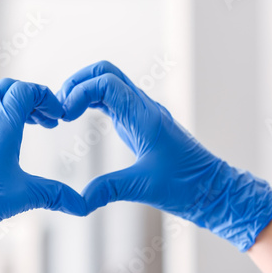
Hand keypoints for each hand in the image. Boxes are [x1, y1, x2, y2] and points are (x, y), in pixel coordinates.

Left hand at [0, 79, 86, 272]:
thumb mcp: (23, 195)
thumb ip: (56, 195)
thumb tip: (81, 205)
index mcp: (0, 124)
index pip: (25, 91)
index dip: (46, 97)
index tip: (56, 113)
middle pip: (7, 90)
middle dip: (30, 99)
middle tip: (44, 118)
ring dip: (9, 108)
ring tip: (23, 127)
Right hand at [58, 61, 271, 251]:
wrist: (210, 187)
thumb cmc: (186, 184)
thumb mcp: (144, 187)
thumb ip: (109, 189)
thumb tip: (80, 200)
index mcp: (144, 117)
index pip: (106, 83)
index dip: (80, 91)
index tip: (65, 115)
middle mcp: (143, 108)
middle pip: (106, 72)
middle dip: (79, 81)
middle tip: (60, 106)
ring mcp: (143, 112)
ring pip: (110, 82)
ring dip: (86, 89)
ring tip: (66, 110)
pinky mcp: (141, 122)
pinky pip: (114, 100)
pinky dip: (94, 100)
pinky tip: (82, 115)